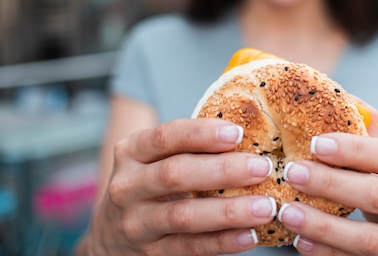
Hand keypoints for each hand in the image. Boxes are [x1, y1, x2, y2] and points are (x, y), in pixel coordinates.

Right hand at [84, 118, 276, 254]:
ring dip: (230, 211)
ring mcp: (136, 223)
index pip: (165, 137)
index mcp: (132, 152)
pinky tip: (250, 235)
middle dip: (224, 170)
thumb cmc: (151, 183)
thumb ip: (190, 147)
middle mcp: (128, 186)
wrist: (112, 235)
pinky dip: (223, 241)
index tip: (237, 132)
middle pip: (176, 174)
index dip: (201, 134)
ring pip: (184, 216)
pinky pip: (190, 248)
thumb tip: (252, 137)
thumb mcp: (156, 159)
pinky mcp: (150, 253)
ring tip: (265, 207)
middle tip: (262, 168)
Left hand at [278, 115, 377, 254]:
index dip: (353, 149)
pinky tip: (301, 242)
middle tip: (292, 173)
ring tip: (288, 213)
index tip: (315, 144)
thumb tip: (341, 101)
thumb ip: (374, 141)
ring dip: (323, 226)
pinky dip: (328, 253)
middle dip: (331, 184)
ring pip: (369, 239)